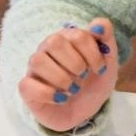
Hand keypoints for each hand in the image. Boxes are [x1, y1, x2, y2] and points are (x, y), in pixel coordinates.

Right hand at [20, 18, 117, 132]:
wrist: (84, 112)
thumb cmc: (93, 83)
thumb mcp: (108, 63)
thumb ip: (106, 40)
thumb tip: (100, 23)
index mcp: (67, 39)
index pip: (77, 35)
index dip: (93, 54)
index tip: (100, 69)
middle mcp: (47, 49)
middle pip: (54, 42)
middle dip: (76, 63)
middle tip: (84, 77)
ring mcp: (35, 68)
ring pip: (38, 61)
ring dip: (62, 78)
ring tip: (73, 89)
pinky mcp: (27, 88)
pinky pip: (27, 85)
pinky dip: (48, 93)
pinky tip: (61, 98)